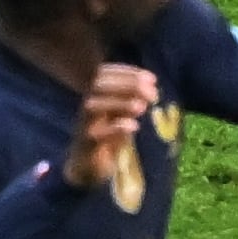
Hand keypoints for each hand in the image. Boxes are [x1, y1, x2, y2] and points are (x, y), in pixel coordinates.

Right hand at [63, 64, 158, 190]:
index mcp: (96, 94)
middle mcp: (87, 105)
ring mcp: (84, 124)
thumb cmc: (108, 136)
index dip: (128, 72)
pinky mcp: (85, 144)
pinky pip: (96, 134)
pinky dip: (115, 128)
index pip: (106, 73)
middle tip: (153, 94)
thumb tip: (151, 87)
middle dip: (129, 85)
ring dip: (121, 103)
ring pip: (95, 106)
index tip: (152, 79)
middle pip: (100, 85)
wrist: (87, 166)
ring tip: (143, 108)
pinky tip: (133, 126)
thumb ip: (131, 100)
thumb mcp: (121, 114)